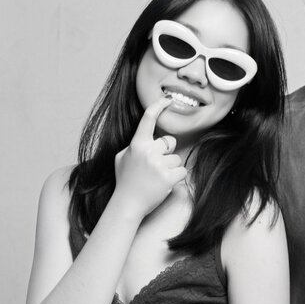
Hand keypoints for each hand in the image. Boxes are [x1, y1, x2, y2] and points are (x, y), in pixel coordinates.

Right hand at [113, 97, 186, 218]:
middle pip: (170, 142)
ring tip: (157, 177)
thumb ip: (135, 145)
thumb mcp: (122, 157)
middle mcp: (148, 151)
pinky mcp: (168, 177)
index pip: (148, 120)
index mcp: (137, 144)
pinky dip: (176, 177)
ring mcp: (159, 165)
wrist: (127, 203)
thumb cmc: (125, 180)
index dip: (158, 107)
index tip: (168, 99)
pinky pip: (182, 171)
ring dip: (171, 167)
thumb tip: (147, 137)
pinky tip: (164, 183)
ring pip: (177, 158)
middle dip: (166, 152)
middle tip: (155, 166)